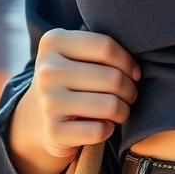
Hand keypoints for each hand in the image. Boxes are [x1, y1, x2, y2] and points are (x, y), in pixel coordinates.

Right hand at [28, 29, 139, 158]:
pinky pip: (99, 131)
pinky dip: (109, 129)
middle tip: (130, 94)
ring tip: (122, 109)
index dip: (128, 61)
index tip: (135, 72)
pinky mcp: (52, 132)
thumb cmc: (72, 76)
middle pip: (112, 77)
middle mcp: (47, 71)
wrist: (38, 116)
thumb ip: (101, 48)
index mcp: (54, 42)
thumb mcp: (78, 52)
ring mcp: (48, 102)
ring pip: (110, 105)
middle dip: (130, 88)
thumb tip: (136, 68)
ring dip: (124, 110)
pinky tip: (105, 125)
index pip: (106, 46)